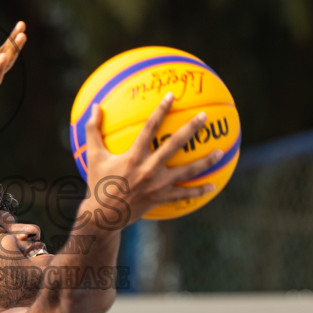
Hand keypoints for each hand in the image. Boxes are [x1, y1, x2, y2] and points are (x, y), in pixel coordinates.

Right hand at [79, 92, 220, 229]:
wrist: (103, 215)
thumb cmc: (97, 182)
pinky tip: (213, 185)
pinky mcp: (162, 198)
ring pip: (187, 172)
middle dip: (191, 129)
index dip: (161, 110)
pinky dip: (199, 191)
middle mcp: (149, 168)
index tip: (172, 97)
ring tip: (220, 152)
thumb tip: (94, 107)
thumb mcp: (93, 155)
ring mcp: (158, 185)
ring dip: (205, 161)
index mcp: (133, 156)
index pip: (150, 127)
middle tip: (204, 117)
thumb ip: (92, 130)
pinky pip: (184, 195)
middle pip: (174, 144)